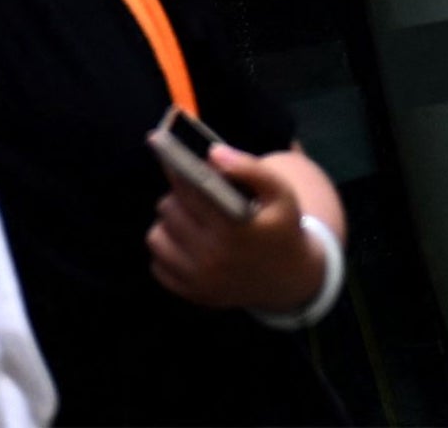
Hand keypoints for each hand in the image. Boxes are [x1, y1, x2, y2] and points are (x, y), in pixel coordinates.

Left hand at [147, 141, 326, 314]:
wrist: (291, 278)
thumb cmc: (281, 226)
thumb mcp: (280, 193)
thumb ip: (249, 168)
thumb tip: (212, 154)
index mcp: (234, 230)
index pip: (187, 190)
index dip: (176, 169)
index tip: (165, 151)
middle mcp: (214, 258)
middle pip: (168, 209)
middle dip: (179, 197)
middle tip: (197, 196)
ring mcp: (201, 281)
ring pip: (156, 236)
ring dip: (170, 224)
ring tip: (193, 220)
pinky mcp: (193, 295)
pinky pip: (157, 265)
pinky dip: (169, 252)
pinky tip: (190, 245)